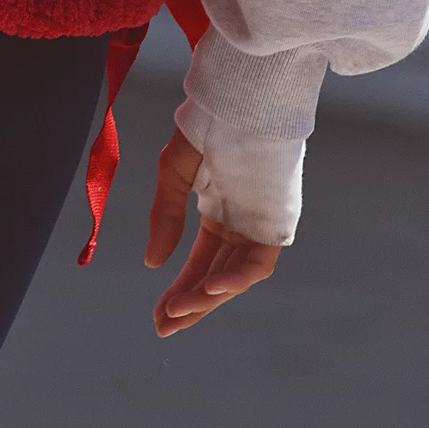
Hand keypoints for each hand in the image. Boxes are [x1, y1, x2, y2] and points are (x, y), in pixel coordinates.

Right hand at [145, 127, 281, 337]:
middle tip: (163, 326)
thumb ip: (164, 218)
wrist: (241, 101)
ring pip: (235, 277)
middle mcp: (241, 224)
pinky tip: (208, 291)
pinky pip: (257, 264)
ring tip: (178, 311)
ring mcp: (259, 226)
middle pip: (215, 276)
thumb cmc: (209, 127)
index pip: (201, 262)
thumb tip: (152, 264)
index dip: (180, 289)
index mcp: (219, 211)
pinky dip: (234, 281)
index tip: (159, 314)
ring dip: (207, 298)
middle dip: (190, 305)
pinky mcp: (276, 224)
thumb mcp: (174, 175)